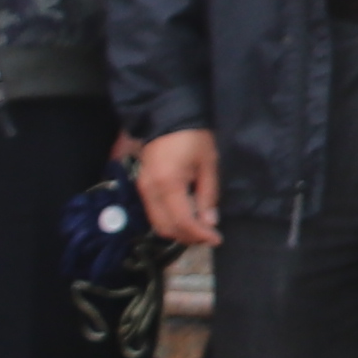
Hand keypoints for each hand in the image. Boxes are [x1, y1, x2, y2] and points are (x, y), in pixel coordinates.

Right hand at [134, 128, 221, 249]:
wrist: (168, 118)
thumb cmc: (193, 138)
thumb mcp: (208, 164)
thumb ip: (208, 195)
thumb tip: (210, 222)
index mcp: (168, 185)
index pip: (183, 221)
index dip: (200, 234)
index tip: (216, 239)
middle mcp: (150, 192)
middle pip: (166, 228)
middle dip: (188, 237)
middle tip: (209, 236)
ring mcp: (142, 191)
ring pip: (157, 224)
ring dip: (178, 232)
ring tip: (199, 230)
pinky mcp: (141, 188)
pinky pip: (153, 214)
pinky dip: (169, 222)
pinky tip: (186, 218)